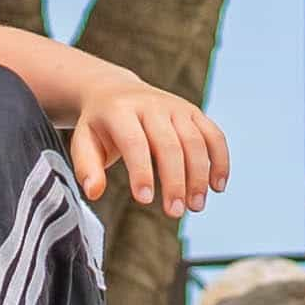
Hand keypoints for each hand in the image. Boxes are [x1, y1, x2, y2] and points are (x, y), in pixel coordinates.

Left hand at [66, 75, 228, 216]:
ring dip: (199, 176)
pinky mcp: (193, 112)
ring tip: (196, 206)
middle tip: (175, 213)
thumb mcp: (83, 141)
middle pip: (170, 144)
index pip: (135, 143)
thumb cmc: (99, 126)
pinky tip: (217, 186)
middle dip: (175, 181)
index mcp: (120, 111)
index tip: (145, 201)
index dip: (142, 172)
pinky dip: (220, 160)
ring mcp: (176, 106)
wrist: (115, 92)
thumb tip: (94, 192)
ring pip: (195, 141)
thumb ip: (87, 167)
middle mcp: (151, 105)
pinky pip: (213, 135)